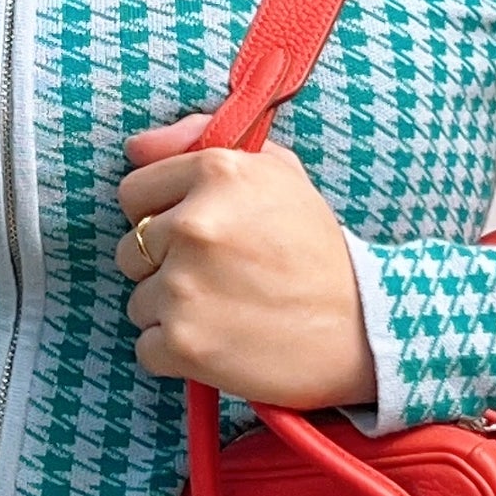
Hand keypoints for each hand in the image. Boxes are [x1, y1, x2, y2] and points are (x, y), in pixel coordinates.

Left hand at [114, 116, 377, 412]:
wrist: (363, 329)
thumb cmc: (315, 249)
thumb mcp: (277, 172)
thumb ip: (200, 141)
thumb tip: (134, 147)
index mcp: (217, 173)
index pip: (134, 192)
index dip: (162, 214)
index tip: (196, 234)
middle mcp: (195, 224)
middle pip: (131, 249)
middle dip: (165, 265)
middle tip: (220, 276)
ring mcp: (184, 286)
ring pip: (138, 300)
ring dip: (172, 311)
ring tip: (226, 310)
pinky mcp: (183, 342)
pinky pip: (146, 347)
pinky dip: (176, 353)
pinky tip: (221, 343)